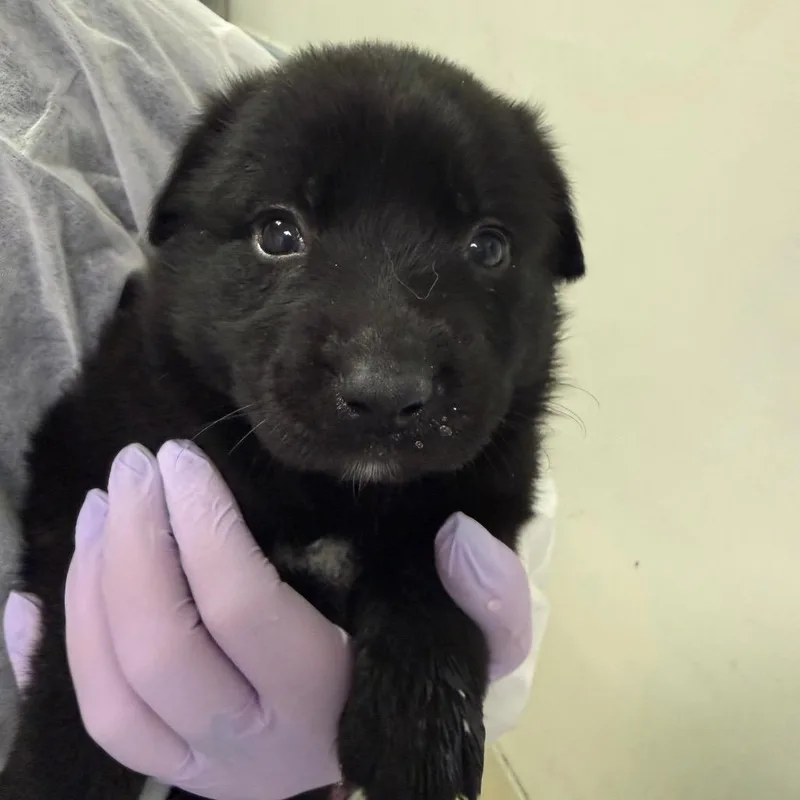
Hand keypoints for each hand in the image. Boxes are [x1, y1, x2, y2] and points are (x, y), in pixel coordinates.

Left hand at [4, 441, 531, 799]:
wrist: (390, 769)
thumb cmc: (427, 685)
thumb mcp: (483, 648)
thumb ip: (493, 599)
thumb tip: (457, 536)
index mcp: (324, 698)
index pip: (241, 611)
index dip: (200, 528)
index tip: (182, 459)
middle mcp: (251, 746)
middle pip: (158, 649)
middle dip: (132, 545)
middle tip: (133, 467)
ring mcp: (199, 769)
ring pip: (112, 690)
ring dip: (89, 587)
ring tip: (101, 506)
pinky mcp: (170, 772)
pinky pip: (92, 727)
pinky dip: (48, 662)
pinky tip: (30, 604)